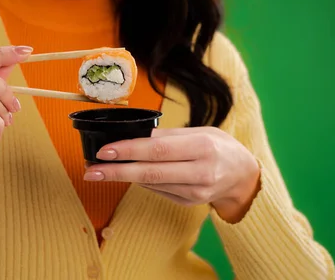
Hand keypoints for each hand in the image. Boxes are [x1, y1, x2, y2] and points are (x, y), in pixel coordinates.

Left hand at [84, 127, 261, 222]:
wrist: (244, 176)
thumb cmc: (219, 146)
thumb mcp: (199, 131)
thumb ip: (167, 135)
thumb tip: (134, 135)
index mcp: (202, 147)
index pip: (157, 149)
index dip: (128, 151)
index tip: (104, 151)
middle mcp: (199, 172)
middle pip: (150, 173)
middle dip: (116, 172)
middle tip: (90, 170)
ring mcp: (195, 192)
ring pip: (151, 184)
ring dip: (122, 178)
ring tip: (99, 171)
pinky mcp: (189, 203)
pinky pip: (158, 190)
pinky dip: (141, 182)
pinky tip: (127, 175)